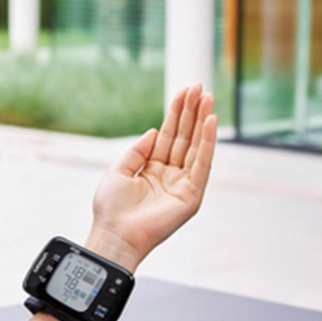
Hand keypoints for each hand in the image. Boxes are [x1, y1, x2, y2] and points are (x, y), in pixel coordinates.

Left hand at [86, 85, 216, 271]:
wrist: (114, 233)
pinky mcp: (191, 196)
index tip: (184, 91)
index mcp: (152, 170)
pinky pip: (202, 164)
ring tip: (208, 98)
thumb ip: (137, 150)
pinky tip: (210, 122)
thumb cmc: (111, 208)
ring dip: (202, 122)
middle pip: (185, 138)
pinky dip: (208, 143)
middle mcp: (170, 176)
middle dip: (192, 112)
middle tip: (200, 87)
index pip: (169, 136)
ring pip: (196, 147)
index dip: (176, 114)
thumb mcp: (119, 170)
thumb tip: (154, 130)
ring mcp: (182, 185)